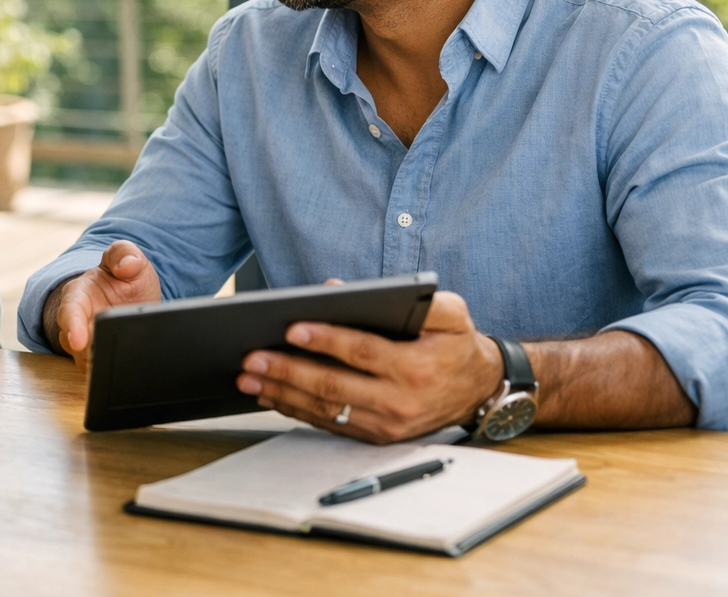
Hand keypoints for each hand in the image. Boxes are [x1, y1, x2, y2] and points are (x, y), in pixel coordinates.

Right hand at [44, 240, 161, 370]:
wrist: (131, 301)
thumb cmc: (126, 281)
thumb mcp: (131, 261)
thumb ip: (126, 255)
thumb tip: (126, 266)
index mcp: (79, 293)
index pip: (69, 309)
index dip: (72, 325)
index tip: (78, 340)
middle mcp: (76, 320)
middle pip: (72, 342)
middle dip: (86, 351)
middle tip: (104, 355)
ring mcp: (82, 343)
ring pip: (84, 361)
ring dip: (98, 362)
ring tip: (117, 361)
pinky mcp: (92, 360)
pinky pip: (96, 371)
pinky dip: (106, 371)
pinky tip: (121, 369)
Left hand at [235, 290, 503, 443]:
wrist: (478, 391)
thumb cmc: (456, 344)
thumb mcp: (450, 313)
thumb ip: (409, 298)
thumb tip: (339, 290)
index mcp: (416, 367)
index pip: (362, 352)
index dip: (325, 341)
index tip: (291, 329)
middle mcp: (400, 401)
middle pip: (335, 386)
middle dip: (288, 371)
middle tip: (252, 358)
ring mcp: (387, 425)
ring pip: (326, 409)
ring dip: (282, 393)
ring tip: (249, 378)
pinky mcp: (376, 437)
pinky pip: (330, 424)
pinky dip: (296, 410)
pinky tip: (270, 394)